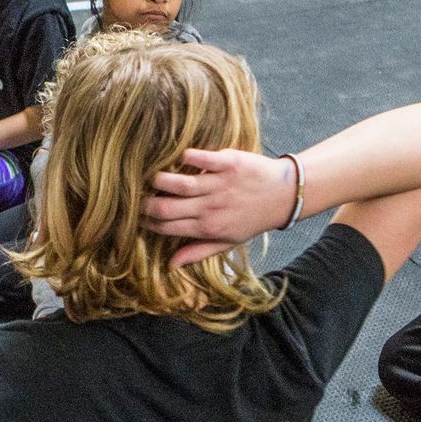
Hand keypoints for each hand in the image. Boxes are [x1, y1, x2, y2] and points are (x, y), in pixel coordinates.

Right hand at [142, 148, 297, 266]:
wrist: (284, 196)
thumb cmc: (252, 220)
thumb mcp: (227, 243)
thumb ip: (197, 252)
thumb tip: (170, 265)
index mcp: (207, 228)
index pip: (166, 226)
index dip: (147, 221)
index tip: (137, 214)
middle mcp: (210, 208)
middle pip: (166, 207)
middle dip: (145, 202)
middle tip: (136, 195)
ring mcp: (219, 185)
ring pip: (179, 183)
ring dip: (159, 179)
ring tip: (151, 176)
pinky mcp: (228, 163)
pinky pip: (202, 159)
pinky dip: (187, 157)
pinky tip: (178, 156)